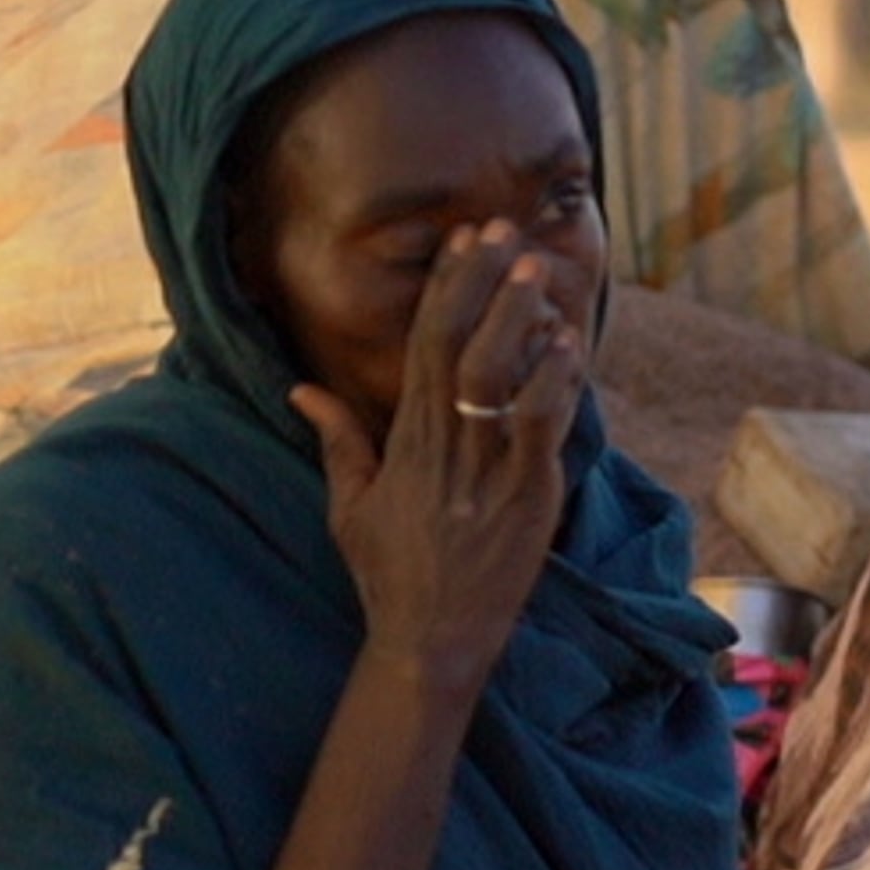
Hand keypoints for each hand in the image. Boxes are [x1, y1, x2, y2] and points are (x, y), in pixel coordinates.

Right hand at [292, 221, 585, 691]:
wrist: (429, 640)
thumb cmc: (391, 572)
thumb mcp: (350, 503)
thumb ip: (336, 439)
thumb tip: (301, 388)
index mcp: (404, 441)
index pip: (420, 346)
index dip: (442, 288)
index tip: (460, 240)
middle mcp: (442, 447)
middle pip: (458, 347)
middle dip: (481, 285)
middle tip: (502, 230)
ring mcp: (486, 472)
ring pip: (499, 380)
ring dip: (519, 321)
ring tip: (537, 268)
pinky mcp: (527, 499)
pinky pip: (540, 430)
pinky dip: (554, 384)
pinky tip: (567, 344)